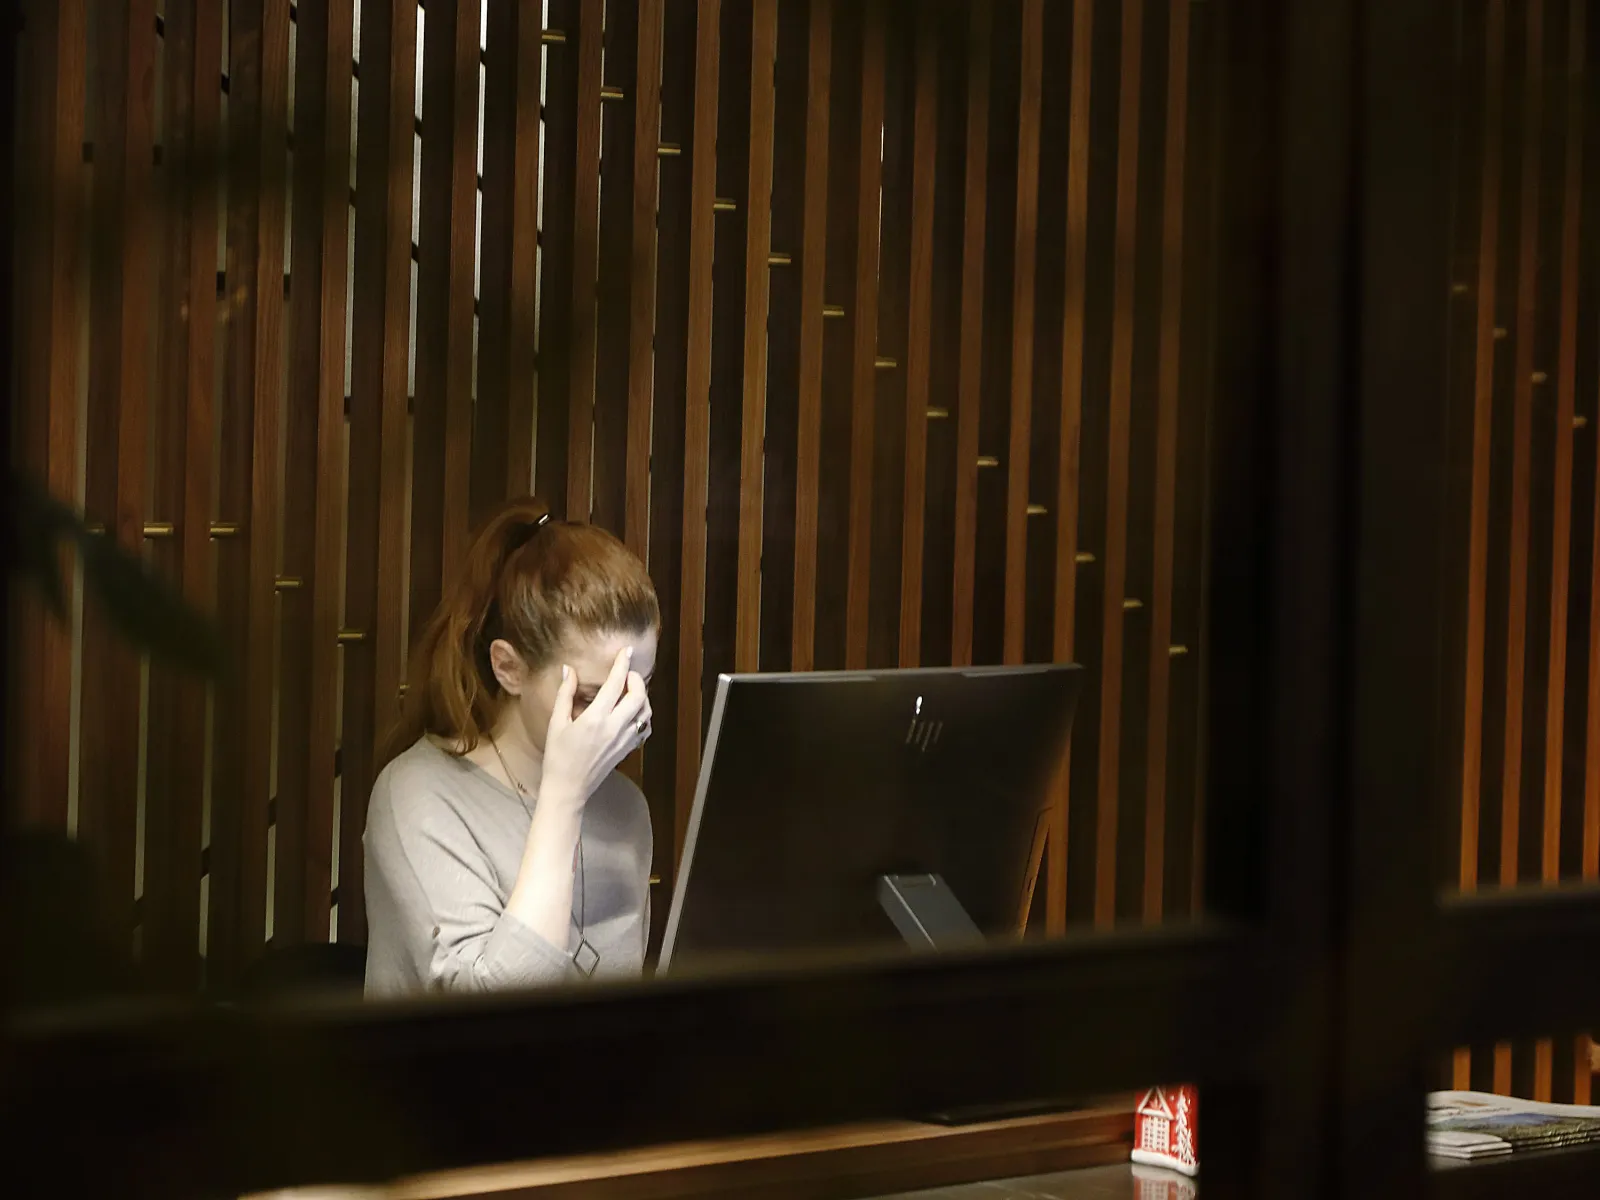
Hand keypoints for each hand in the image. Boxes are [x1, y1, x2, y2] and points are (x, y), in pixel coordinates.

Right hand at [539, 647, 651, 805]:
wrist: (568, 788)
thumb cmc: (558, 756)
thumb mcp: (557, 723)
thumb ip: (565, 694)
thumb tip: (569, 669)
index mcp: (595, 718)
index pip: (615, 683)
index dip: (623, 664)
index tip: (627, 651)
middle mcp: (614, 728)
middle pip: (638, 696)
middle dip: (636, 680)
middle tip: (626, 674)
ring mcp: (624, 740)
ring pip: (646, 712)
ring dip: (642, 697)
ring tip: (630, 691)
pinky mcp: (627, 750)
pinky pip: (644, 728)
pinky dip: (643, 716)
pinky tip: (632, 712)